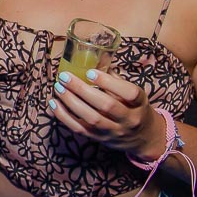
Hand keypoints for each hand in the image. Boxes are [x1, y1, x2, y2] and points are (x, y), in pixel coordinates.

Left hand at [49, 68, 165, 159]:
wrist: (142, 137)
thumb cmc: (134, 108)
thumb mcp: (132, 93)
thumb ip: (115, 78)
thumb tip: (95, 58)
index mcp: (139, 103)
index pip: (130, 93)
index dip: (109, 82)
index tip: (90, 72)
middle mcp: (128, 119)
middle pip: (106, 106)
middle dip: (82, 90)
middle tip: (65, 76)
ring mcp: (113, 131)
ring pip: (92, 119)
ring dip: (71, 102)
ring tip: (58, 87)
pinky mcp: (99, 139)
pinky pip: (79, 129)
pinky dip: (64, 116)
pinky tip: (54, 103)